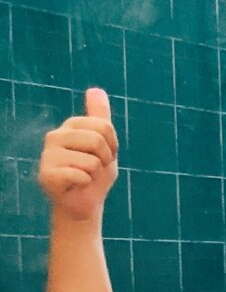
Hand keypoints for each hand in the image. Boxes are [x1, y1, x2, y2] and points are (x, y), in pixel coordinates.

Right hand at [38, 88, 118, 217]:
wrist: (86, 202)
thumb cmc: (95, 172)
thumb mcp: (104, 142)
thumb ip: (99, 116)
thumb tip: (95, 89)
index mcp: (70, 126)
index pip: (104, 127)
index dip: (113, 146)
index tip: (105, 155)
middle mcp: (54, 136)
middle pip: (97, 140)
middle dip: (105, 159)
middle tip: (94, 168)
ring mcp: (47, 155)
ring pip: (92, 160)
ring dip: (95, 173)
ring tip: (84, 176)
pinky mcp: (46, 175)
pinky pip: (81, 175)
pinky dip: (86, 184)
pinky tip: (75, 186)